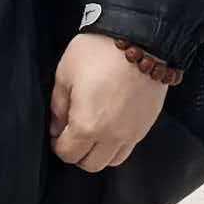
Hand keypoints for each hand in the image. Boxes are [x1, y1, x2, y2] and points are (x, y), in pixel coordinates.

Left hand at [49, 31, 166, 171]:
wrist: (141, 39)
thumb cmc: (99, 53)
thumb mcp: (65, 74)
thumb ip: (58, 106)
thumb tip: (57, 127)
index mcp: (87, 126)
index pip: (68, 154)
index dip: (58, 146)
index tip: (57, 133)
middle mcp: (111, 136)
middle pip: (91, 164)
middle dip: (78, 154)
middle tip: (73, 135)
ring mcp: (133, 133)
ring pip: (112, 161)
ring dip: (99, 152)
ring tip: (94, 132)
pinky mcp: (146, 124)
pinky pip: (129, 146)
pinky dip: (117, 144)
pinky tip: (111, 125)